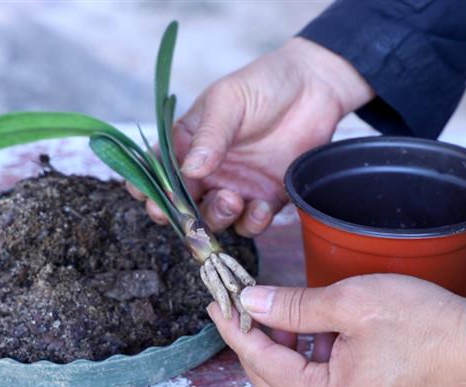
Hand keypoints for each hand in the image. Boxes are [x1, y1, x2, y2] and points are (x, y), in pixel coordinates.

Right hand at [128, 37, 372, 235]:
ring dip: (217, 218)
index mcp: (187, 144)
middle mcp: (207, 171)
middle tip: (189, 214)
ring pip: (214, 219)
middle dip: (182, 216)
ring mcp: (235, 186)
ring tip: (231, 199)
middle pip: (183, 205)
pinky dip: (252, 223)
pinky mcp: (265, 198)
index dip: (150, 190)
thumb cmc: (263, 84)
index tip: (151, 200)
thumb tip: (189, 171)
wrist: (314, 86)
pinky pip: (250, 224)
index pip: (159, 172)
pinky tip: (261, 207)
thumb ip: (209, 136)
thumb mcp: (228, 101)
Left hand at [208, 274, 465, 386]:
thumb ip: (293, 307)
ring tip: (279, 317)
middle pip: (270, 382)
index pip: (260, 362)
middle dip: (252, 342)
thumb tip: (250, 301)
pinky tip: (311, 334)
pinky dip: (304, 361)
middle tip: (242, 308)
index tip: (216, 304)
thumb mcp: (351, 304)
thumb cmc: (424, 326)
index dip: (234, 329)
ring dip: (278, 352)